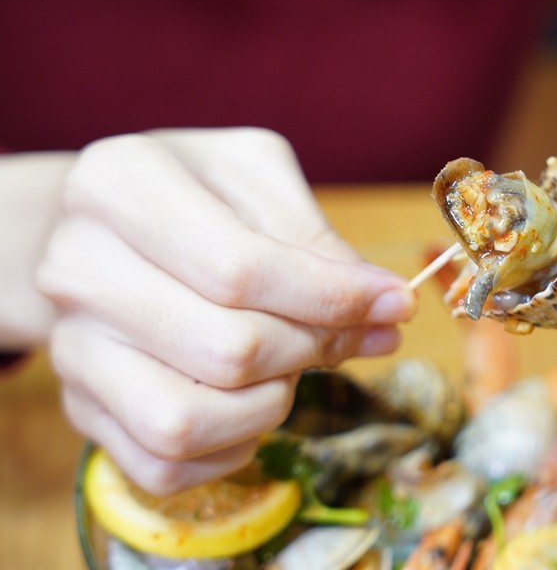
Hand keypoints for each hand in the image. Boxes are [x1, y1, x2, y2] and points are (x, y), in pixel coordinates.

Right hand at [37, 128, 415, 492]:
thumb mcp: (260, 181)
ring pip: (186, 422)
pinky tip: (253, 405)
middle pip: (225, 349)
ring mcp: (69, 345)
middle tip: (342, 333)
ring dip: (270, 406)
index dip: (333, 297)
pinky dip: (230, 450)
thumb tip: (386, 314)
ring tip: (291, 368)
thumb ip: (318, 242)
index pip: (241, 268)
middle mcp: (75, 267)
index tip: (396, 304)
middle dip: (311, 348)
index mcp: (119, 184)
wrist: (109, 229)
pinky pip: (163, 465)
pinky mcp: (80, 407)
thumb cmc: (199, 194)